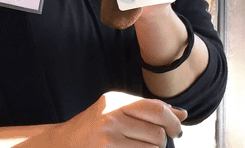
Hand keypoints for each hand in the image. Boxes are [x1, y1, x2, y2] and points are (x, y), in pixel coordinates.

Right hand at [47, 91, 185, 147]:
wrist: (63, 144)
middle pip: (157, 133)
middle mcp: (111, 116)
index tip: (177, 131)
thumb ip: (148, 110)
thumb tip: (182, 114)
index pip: (156, 109)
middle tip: (157, 144)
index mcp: (116, 100)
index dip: (173, 122)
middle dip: (163, 142)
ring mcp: (109, 137)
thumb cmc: (94, 129)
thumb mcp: (117, 111)